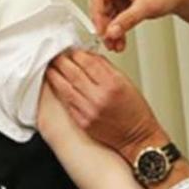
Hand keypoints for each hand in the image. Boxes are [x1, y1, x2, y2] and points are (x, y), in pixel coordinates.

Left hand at [45, 50, 168, 161]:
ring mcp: (89, 111)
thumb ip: (106, 68)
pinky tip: (57, 85)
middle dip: (61, 61)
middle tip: (56, 56)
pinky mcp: (82, 122)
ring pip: (64, 88)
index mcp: (113, 84)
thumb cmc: (135, 111)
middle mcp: (99, 97)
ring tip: (51, 68)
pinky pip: (67, 103)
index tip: (71, 50)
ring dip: (55, 75)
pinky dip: (60, 91)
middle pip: (73, 73)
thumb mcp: (126, 82)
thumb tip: (88, 57)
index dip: (76, 54)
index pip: (88, 62)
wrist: (137, 138)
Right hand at [91, 0, 186, 51]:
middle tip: (109, 41)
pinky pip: (116, 20)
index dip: (98, 17)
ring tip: (115, 45)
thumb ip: (127, 20)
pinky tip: (120, 41)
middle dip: (105, 27)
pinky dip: (118, 31)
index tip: (102, 32)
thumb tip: (112, 31)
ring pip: (108, 17)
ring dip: (111, 32)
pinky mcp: (124, 5)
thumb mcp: (146, 6)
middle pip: (101, 9)